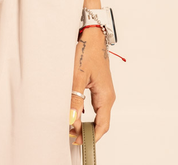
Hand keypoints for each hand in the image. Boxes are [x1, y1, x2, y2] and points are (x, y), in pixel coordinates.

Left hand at [69, 27, 115, 145]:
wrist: (92, 34)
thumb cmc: (87, 50)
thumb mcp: (78, 76)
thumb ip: (75, 99)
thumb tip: (72, 119)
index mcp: (106, 96)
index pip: (102, 126)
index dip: (90, 137)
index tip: (77, 141)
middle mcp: (107, 96)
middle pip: (100, 122)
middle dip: (86, 132)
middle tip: (70, 134)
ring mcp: (104, 92)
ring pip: (96, 114)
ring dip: (85, 122)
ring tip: (70, 125)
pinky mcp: (98, 86)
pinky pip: (94, 105)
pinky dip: (85, 112)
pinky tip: (74, 111)